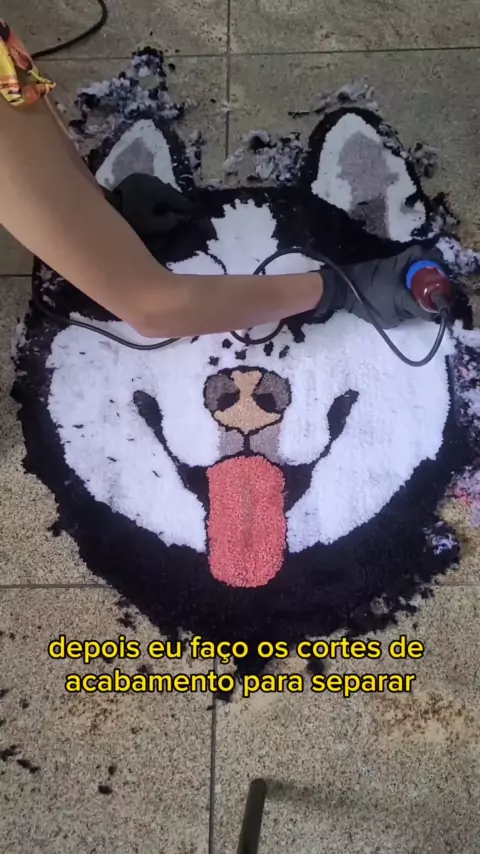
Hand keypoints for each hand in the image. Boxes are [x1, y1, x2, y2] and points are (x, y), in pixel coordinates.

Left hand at [103, 173, 194, 237]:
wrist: (105, 206)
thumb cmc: (130, 217)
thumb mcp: (151, 226)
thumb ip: (167, 223)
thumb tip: (177, 217)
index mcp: (158, 190)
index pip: (177, 198)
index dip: (186, 206)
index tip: (194, 212)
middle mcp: (152, 180)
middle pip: (168, 191)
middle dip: (175, 201)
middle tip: (182, 210)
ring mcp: (141, 177)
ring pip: (159, 188)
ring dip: (164, 197)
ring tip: (168, 207)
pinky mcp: (133, 179)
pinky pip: (149, 187)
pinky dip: (154, 195)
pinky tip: (154, 202)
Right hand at [316, 245, 447, 328]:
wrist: (342, 290)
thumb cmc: (367, 275)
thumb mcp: (391, 264)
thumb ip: (412, 258)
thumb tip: (432, 254)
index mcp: (401, 303)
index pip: (427, 311)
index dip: (435, 301)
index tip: (437, 291)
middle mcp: (398, 316)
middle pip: (420, 311)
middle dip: (423, 298)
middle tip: (422, 285)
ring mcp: (390, 322)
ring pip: (410, 313)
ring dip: (412, 302)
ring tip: (407, 289)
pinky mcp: (384, 323)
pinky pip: (400, 315)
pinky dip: (401, 306)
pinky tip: (394, 296)